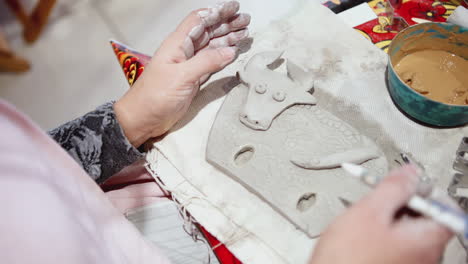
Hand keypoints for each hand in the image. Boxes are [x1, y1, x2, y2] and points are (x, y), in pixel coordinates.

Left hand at [114, 1, 249, 146]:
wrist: (142, 119)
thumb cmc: (153, 97)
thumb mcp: (181, 76)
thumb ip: (206, 62)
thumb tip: (229, 51)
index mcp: (176, 45)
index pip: (198, 21)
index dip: (216, 12)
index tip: (233, 8)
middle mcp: (183, 52)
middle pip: (208, 31)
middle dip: (227, 24)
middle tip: (245, 20)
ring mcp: (188, 66)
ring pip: (211, 46)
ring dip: (228, 38)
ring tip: (244, 33)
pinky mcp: (192, 79)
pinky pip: (211, 62)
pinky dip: (224, 56)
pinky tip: (233, 53)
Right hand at [309, 165, 452, 263]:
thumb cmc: (347, 258)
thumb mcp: (369, 211)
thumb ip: (393, 188)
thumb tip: (410, 173)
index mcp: (425, 241)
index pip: (444, 208)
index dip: (426, 189)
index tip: (406, 180)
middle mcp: (424, 256)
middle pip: (427, 218)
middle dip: (405, 201)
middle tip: (382, 193)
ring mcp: (409, 263)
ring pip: (409, 230)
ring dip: (391, 216)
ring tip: (367, 213)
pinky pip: (397, 244)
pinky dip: (383, 231)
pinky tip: (362, 231)